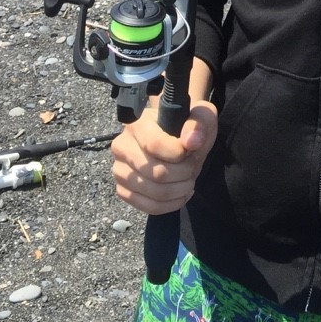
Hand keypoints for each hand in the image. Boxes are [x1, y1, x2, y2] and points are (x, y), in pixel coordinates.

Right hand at [111, 94, 217, 216]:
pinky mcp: (123, 191)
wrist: (177, 139)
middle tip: (193, 165)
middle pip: (157, 173)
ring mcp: (120, 171)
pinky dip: (171, 204)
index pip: (155, 145)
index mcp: (137, 125)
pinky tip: (181, 192)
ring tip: (189, 178)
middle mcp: (122, 147)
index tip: (192, 151)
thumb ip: (199, 122)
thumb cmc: (187, 124)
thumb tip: (192, 141)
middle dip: (184, 173)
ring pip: (155, 193)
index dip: (180, 154)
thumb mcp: (200, 114)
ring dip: (180, 189)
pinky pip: (149, 207)